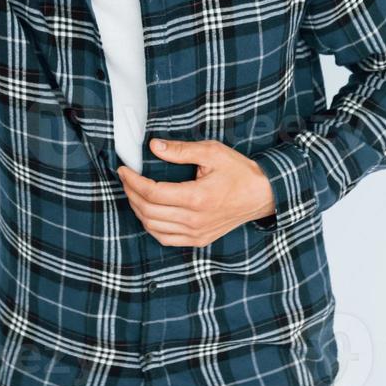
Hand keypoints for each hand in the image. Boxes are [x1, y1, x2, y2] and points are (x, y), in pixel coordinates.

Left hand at [116, 138, 276, 247]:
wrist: (262, 195)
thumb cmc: (238, 172)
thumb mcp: (212, 152)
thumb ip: (180, 150)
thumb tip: (153, 146)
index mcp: (196, 198)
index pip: (152, 192)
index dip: (132, 181)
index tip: (124, 170)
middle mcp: (194, 220)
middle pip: (148, 211)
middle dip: (131, 193)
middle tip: (126, 179)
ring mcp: (196, 233)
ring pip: (153, 227)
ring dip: (138, 210)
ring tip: (134, 193)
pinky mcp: (199, 240)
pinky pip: (166, 239)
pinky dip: (151, 227)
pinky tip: (148, 212)